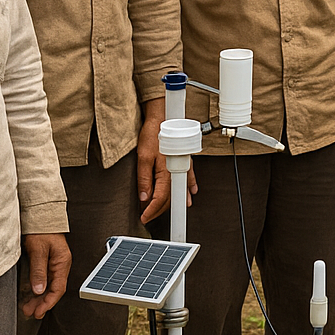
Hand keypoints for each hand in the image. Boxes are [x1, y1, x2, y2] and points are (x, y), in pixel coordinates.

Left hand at [20, 233, 70, 318]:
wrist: (40, 217)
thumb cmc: (41, 230)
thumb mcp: (39, 250)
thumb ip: (39, 270)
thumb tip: (39, 290)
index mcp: (62, 262)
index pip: (58, 288)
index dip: (48, 302)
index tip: (39, 312)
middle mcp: (60, 264)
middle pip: (54, 289)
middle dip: (42, 303)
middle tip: (30, 312)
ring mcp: (54, 264)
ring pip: (49, 286)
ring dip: (39, 298)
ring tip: (28, 307)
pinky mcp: (47, 262)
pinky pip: (44, 280)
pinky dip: (38, 290)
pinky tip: (31, 295)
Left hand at [137, 98, 196, 224]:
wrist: (163, 118)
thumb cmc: (153, 134)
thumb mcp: (143, 157)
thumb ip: (144, 179)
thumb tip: (144, 197)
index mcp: (166, 171)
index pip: (160, 198)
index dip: (151, 210)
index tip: (144, 217)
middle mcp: (177, 170)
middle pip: (170, 197)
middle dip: (159, 209)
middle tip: (148, 214)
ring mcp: (182, 165)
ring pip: (179, 189)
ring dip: (174, 201)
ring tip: (168, 211)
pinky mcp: (184, 159)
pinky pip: (188, 177)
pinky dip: (189, 186)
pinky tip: (192, 192)